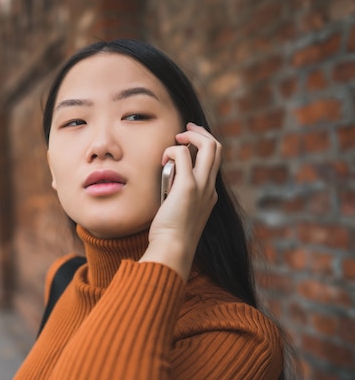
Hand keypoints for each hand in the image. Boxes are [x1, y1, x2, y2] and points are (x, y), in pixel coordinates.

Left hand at [140, 122, 221, 279]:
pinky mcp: (188, 186)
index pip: (214, 161)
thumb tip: (165, 184)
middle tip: (184, 131)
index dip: (202, 147)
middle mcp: (210, 188)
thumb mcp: (176, 212)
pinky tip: (162, 160)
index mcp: (209, 194)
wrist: (173, 249)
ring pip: (210, 146)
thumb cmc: (169, 236)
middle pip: (217, 148)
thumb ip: (176, 196)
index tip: (187, 142)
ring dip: (192, 136)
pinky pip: (182, 154)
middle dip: (201, 133)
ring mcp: (202, 186)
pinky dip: (172, 150)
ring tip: (177, 139)